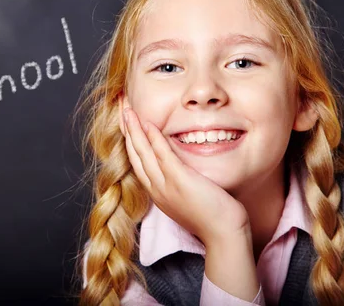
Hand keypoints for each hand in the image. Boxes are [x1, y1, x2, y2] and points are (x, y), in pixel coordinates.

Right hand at [122, 107, 250, 246]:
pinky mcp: (179, 180)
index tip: (126, 122)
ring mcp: (165, 185)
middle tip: (121, 109)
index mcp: (157, 192)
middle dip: (126, 130)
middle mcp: (156, 189)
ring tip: (126, 110)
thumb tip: (181, 168)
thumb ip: (180, 182)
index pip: (137, 161)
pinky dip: (153, 138)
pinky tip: (148, 123)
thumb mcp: (189, 197)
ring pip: (143, 152)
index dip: (130, 140)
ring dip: (134, 129)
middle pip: (134, 154)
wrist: (223, 235)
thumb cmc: (213, 217)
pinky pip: (162, 155)